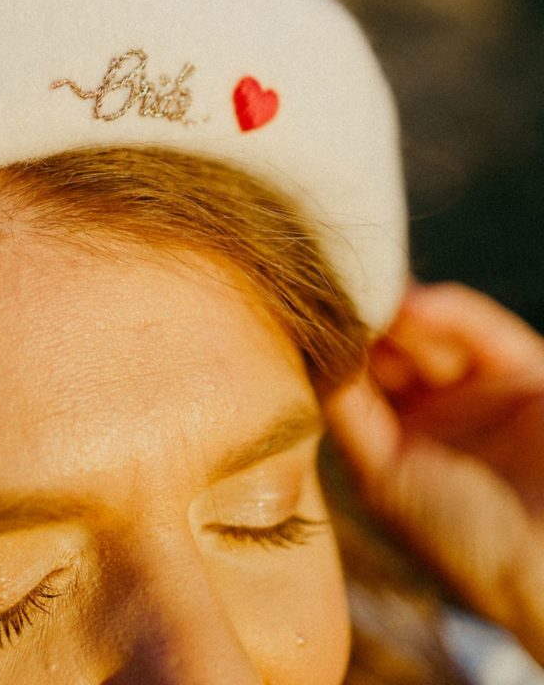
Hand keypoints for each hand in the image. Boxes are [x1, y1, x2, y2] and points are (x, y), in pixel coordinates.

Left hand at [325, 282, 543, 664]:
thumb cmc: (461, 540)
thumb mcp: (384, 477)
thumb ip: (350, 411)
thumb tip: (315, 351)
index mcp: (400, 449)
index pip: (358, 383)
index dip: (336, 349)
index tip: (308, 313)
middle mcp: (439, 416)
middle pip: (393, 350)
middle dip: (368, 322)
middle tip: (340, 289)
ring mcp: (482, 392)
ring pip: (433, 336)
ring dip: (403, 313)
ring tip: (374, 290)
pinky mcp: (526, 370)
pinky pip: (484, 331)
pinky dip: (452, 313)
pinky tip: (417, 305)